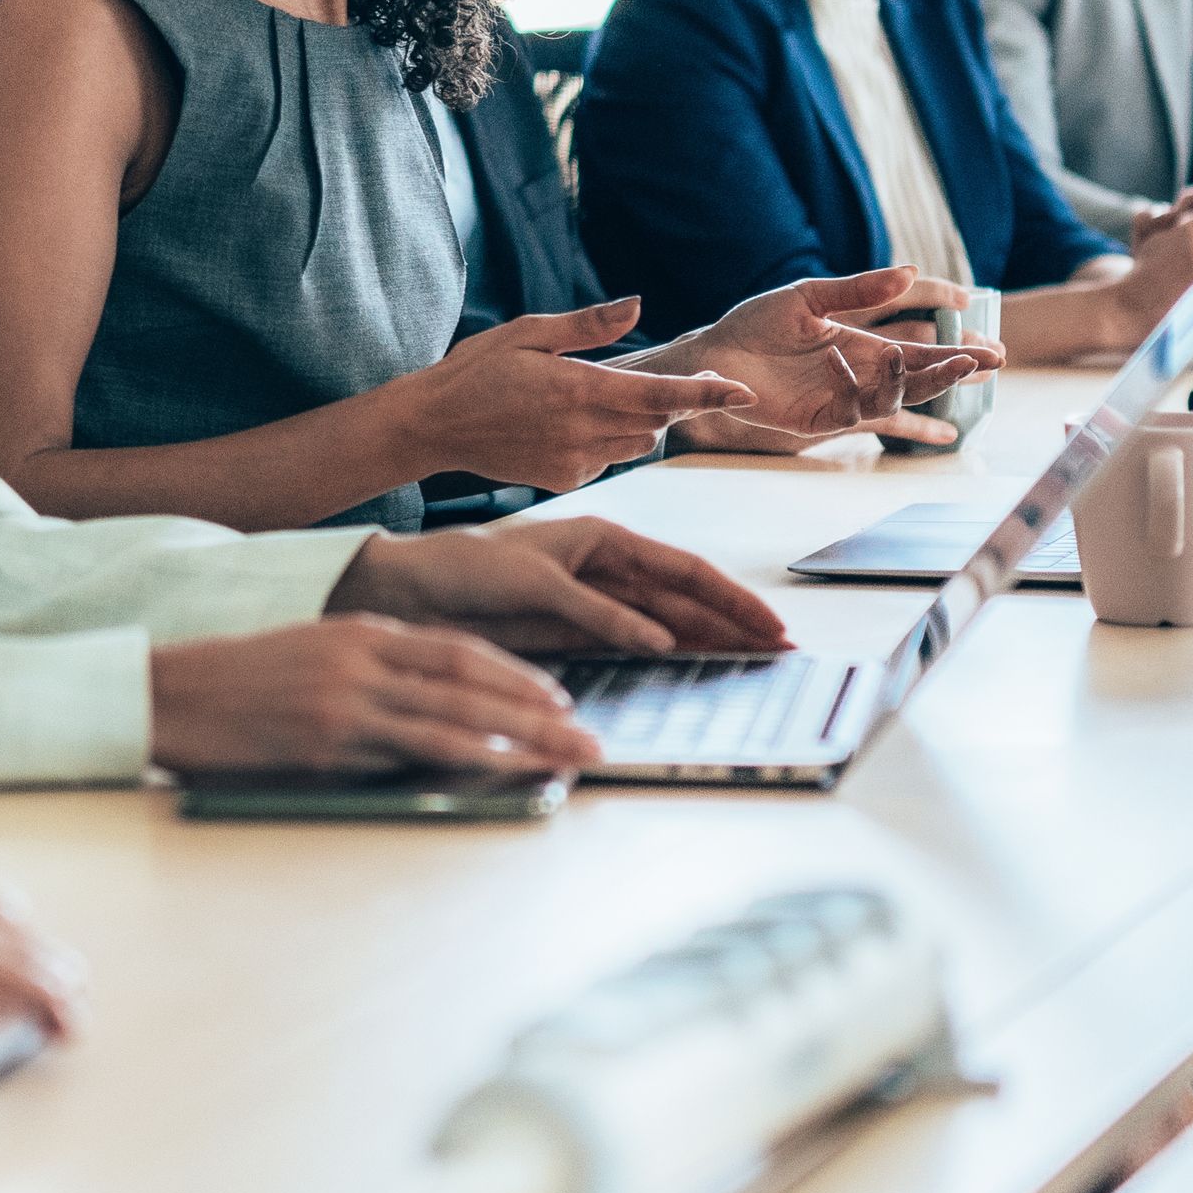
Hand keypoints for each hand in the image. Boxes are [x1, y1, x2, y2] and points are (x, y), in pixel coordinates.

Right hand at [150, 618, 605, 774]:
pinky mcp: (328, 739)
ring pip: (454, 715)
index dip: (514, 674)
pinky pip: (410, 749)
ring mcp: (347, 698)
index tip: (559, 699)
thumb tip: (430, 706)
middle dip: (539, 710)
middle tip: (591, 738)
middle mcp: (363, 657)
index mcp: (361, 631)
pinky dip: (463, 755)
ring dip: (520, 739)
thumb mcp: (311, 654)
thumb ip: (370, 671)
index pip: (457, 650)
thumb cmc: (236, 681)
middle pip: (471, 680)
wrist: (167, 693)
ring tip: (567, 759)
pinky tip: (500, 768)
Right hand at [327, 515, 787, 656]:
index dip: (733, 604)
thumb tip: (670, 646)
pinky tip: (659, 640)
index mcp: (604, 554)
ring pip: (653, 582)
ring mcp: (568, 554)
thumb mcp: (560, 624)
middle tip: (784, 639)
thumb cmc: (480, 601)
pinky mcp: (533, 572)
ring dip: (706, 614)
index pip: (684, 579)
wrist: (408, 586)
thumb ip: (610, 628)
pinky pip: (588, 600)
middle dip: (739, 610)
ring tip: (750, 636)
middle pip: (684, 578)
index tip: (773, 633)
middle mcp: (597, 546)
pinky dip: (624, 620)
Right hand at [388, 298, 752, 492]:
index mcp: (577, 388)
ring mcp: (573, 460)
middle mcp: (581, 430)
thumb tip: (638, 304)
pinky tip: (571, 425)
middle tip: (668, 380)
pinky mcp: (563, 479)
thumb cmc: (476, 370)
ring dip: (637, 422)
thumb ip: (589, 324)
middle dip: (669, 401)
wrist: (432, 425)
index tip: (743, 391)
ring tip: (601, 398)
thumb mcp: (528, 331)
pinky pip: (606, 459)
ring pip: (636, 443)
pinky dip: (606, 442)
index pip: (659, 393)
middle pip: (655, 420)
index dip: (706, 393)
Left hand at [654, 268, 994, 451]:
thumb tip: (909, 271)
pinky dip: (870, 389)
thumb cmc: (756, 324)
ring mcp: (842, 397)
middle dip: (955, 369)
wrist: (712, 354)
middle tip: (992, 359)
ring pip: (896, 396)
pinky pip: (856, 410)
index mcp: (860, 343)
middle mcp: (858, 373)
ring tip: (948, 361)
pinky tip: (872, 364)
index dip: (952, 343)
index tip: (986, 334)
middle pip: (918, 375)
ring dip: (924, 380)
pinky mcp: (820, 419)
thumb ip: (858, 289)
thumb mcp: (809, 298)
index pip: (918, 345)